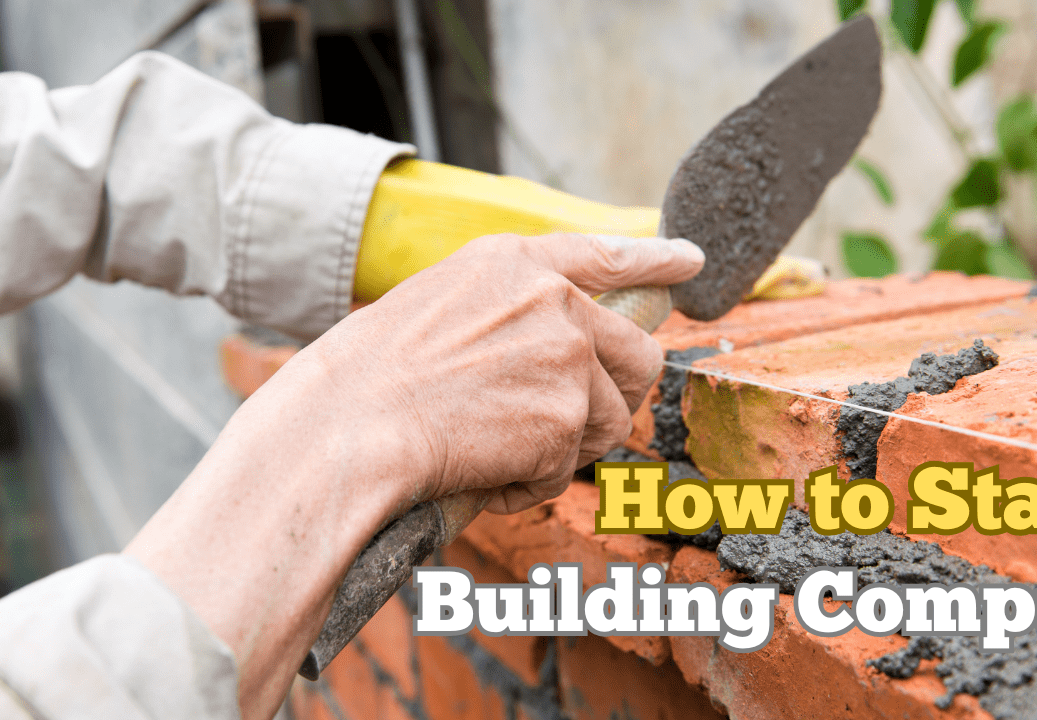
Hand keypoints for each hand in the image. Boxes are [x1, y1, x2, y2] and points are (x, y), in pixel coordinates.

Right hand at [315, 232, 703, 512]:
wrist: (348, 425)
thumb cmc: (368, 378)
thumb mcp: (438, 305)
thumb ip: (507, 310)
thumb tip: (558, 346)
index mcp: (514, 263)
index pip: (603, 256)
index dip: (653, 262)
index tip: (689, 261)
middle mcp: (553, 300)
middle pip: (636, 355)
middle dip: (615, 397)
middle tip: (569, 428)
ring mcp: (566, 357)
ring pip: (609, 420)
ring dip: (563, 449)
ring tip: (497, 451)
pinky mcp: (566, 417)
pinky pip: (568, 468)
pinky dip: (529, 484)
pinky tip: (483, 472)